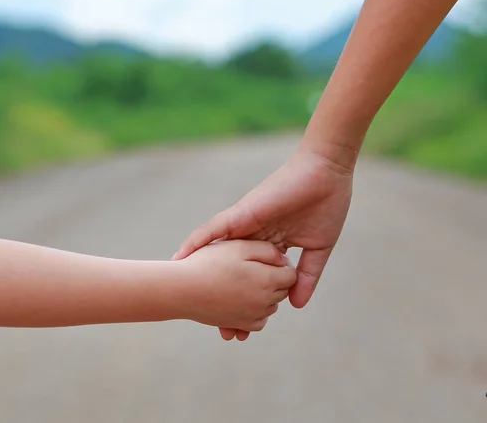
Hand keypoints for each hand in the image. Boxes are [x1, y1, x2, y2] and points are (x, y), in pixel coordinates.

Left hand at [174, 148, 352, 339]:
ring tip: (187, 299)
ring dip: (204, 275)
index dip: (248, 303)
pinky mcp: (241, 214)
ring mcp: (245, 225)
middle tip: (223, 332)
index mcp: (270, 245)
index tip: (243, 330)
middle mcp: (252, 237)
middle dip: (227, 301)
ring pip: (218, 254)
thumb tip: (295, 304)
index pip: (254, 279)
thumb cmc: (326, 207)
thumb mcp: (316, 249)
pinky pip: (213, 229)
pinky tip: (179, 257)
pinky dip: (196, 243)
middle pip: (233, 272)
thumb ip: (305, 275)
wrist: (327, 174)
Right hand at [177, 240, 295, 332]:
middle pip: (283, 291)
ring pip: (271, 306)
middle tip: (252, 268)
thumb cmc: (208, 263)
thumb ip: (267, 250)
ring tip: (243, 282)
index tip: (266, 258)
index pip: (290, 274)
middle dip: (274, 279)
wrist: (181, 289)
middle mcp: (265, 301)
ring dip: (264, 295)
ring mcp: (253, 316)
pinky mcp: (240, 325)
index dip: (280, 264)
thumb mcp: (239, 246)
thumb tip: (283, 260)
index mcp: (268, 280)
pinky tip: (240, 298)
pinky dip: (255, 312)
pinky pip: (259, 321)